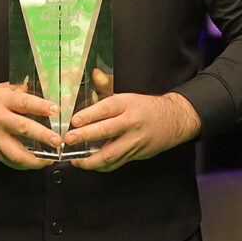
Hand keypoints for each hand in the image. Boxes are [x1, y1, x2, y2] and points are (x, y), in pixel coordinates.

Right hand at [0, 82, 60, 169]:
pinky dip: (24, 164)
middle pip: (22, 128)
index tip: (56, 110)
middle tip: (58, 141)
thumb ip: (19, 90)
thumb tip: (42, 85)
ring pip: (15, 153)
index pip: (23, 102)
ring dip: (35, 159)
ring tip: (50, 159)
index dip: (41, 106)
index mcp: (0, 100)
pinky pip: (9, 161)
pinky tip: (36, 163)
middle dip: (43, 136)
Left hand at [64, 89, 201, 171]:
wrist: (172, 120)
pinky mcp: (135, 154)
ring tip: (75, 159)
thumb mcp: (127, 94)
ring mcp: (134, 141)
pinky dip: (101, 166)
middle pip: (106, 131)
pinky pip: (116, 163)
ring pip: (111, 153)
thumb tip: (95, 74)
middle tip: (69, 139)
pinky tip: (89, 165)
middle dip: (85, 136)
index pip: (106, 109)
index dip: (88, 115)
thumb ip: (107, 85)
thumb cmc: (145, 108)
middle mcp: (131, 122)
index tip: (74, 121)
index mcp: (127, 104)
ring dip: (90, 159)